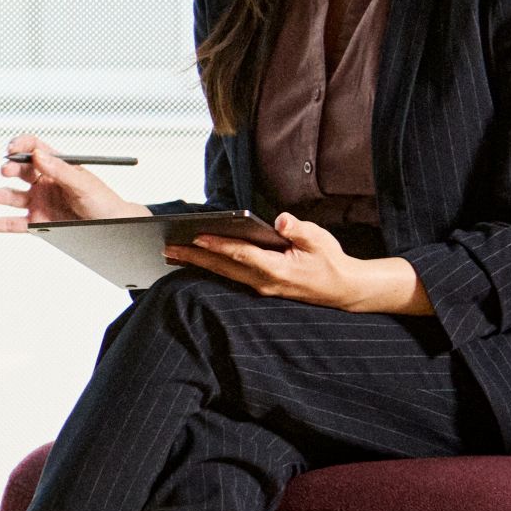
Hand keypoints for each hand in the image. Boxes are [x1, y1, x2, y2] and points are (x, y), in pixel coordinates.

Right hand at [0, 132, 145, 233]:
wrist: (113, 230)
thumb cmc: (104, 202)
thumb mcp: (84, 184)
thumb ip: (60, 170)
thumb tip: (38, 154)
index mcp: (57, 166)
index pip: (34, 148)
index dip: (21, 145)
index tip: (12, 148)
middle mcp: (44, 182)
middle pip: (19, 170)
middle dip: (10, 168)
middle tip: (8, 171)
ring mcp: (38, 203)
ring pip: (11, 196)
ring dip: (0, 194)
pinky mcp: (36, 223)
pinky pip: (11, 223)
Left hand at [158, 211, 433, 316]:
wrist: (344, 290)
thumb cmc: (331, 262)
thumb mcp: (320, 241)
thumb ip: (299, 230)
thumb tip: (281, 220)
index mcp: (278, 269)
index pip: (241, 255)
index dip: (218, 246)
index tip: (195, 238)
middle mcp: (264, 282)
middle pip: (223, 268)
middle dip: (194, 258)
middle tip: (167, 249)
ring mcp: (261, 287)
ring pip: (224, 274)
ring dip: (199, 264)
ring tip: (173, 254)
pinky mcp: (262, 288)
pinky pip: (232, 277)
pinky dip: (214, 268)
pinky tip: (198, 261)